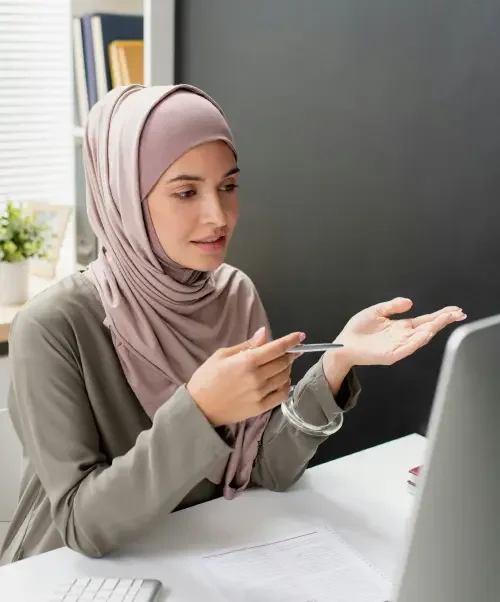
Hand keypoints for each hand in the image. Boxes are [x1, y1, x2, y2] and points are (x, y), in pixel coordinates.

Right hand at [187, 327, 304, 425]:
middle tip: (286, 351)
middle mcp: (257, 377)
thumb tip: (264, 334)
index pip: (277, 348)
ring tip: (279, 366)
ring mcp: (260, 394)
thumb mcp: (222, 355)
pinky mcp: (261, 408)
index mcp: (247, 361)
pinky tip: (280, 381)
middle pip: (284, 362)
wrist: (198, 408)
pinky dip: (285, 385)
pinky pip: (282, 394)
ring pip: (285, 377)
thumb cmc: (206, 378)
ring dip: (286, 369)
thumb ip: (246, 345)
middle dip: (289, 354)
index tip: (300, 336)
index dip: (291, 340)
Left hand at [332, 298, 466, 366]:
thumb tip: (410, 301)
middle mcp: (403, 337)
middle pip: (428, 328)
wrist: (343, 344)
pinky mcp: (391, 354)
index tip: (454, 310)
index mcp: (401, 327)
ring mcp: (398, 346)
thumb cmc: (358, 330)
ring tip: (444, 320)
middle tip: (458, 314)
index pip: (425, 320)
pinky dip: (417, 341)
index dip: (440, 315)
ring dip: (433, 329)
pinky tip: (425, 333)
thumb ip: (393, 306)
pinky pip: (407, 348)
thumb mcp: (376, 311)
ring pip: (420, 338)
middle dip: (443, 321)